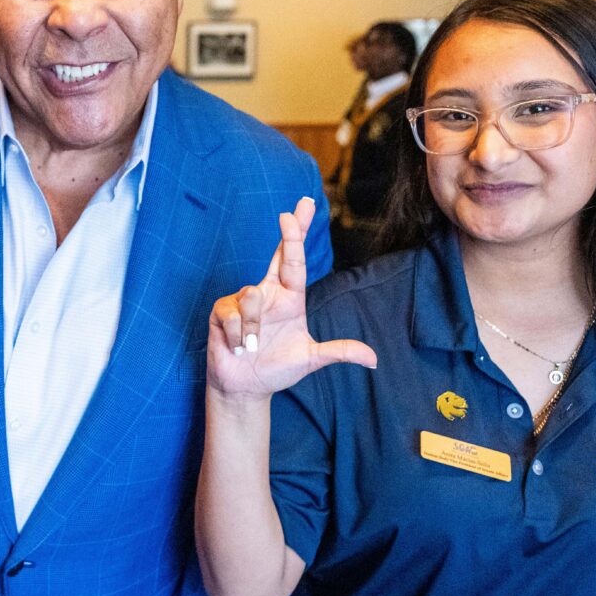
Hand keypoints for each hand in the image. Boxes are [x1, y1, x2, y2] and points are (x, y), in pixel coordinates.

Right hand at [207, 196, 375, 403]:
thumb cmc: (277, 368)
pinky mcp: (222, 312)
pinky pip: (232, 315)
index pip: (296, 261)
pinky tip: (237, 346)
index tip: (303, 208)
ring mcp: (243, 301)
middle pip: (277, 256)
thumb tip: (373, 359)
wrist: (246, 387)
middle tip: (291, 212)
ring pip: (252, 297)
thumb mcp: (311, 358)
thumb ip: (339, 352)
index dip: (298, 234)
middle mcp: (268, 293)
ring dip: (253, 329)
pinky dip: (238, 336)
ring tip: (251, 347)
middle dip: (288, 234)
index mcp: (289, 299)